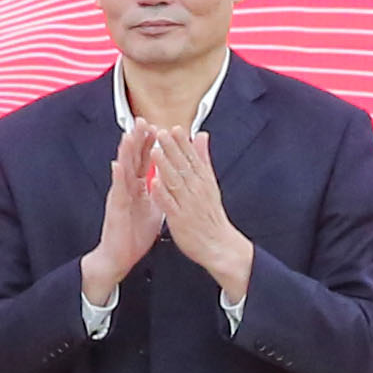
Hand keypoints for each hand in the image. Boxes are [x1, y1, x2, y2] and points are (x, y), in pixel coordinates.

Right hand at [81, 123, 165, 303]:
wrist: (119, 257)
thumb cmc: (134, 234)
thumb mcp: (153, 209)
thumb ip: (159, 192)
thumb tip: (169, 180)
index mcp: (138, 187)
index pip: (144, 161)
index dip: (150, 144)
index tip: (156, 126)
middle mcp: (127, 188)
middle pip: (133, 159)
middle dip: (137, 139)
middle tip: (142, 120)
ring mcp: (120, 196)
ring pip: (123, 169)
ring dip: (126, 152)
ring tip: (129, 134)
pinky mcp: (116, 208)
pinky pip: (118, 190)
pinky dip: (118, 176)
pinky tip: (118, 164)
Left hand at [152, 123, 253, 302]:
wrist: (218, 245)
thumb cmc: (210, 214)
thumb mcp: (210, 182)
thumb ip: (202, 158)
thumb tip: (201, 135)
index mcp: (203, 180)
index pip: (192, 157)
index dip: (183, 142)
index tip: (174, 128)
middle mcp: (196, 189)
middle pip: (183, 165)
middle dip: (172, 148)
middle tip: (161, 132)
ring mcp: (188, 204)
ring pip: (176, 182)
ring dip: (165, 166)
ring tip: (155, 151)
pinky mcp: (180, 219)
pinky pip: (170, 204)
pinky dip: (163, 192)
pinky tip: (154, 182)